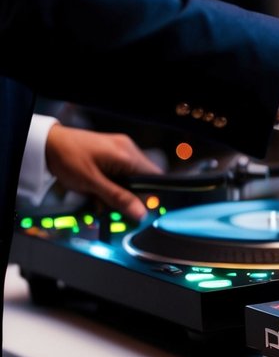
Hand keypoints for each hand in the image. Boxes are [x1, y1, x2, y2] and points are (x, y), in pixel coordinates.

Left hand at [44, 125, 161, 221]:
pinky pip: (119, 173)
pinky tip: (96, 191)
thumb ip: (118, 198)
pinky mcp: (111, 152)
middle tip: (111, 208)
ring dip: (117, 192)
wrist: (48, 143)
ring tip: (98, 198)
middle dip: (128, 197)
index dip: (150, 196)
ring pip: (130, 178)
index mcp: (126, 154)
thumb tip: (140, 212)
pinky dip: (111, 185)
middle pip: (141, 179)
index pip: (154, 177)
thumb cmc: (67, 158)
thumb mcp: (92, 183)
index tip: (139, 210)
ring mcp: (119, 149)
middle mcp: (127, 149)